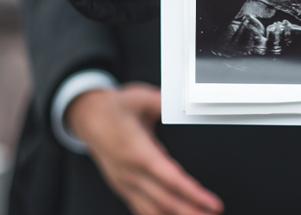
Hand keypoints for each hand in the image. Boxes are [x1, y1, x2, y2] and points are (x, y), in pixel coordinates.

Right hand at [66, 83, 222, 214]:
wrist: (87, 115)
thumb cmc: (112, 108)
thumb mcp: (141, 97)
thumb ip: (164, 102)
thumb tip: (183, 103)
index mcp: (137, 151)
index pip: (169, 179)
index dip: (192, 193)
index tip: (212, 202)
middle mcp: (130, 171)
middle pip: (165, 201)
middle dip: (192, 211)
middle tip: (213, 214)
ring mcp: (125, 182)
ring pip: (153, 209)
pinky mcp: (123, 186)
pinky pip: (142, 209)